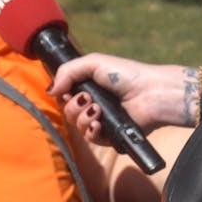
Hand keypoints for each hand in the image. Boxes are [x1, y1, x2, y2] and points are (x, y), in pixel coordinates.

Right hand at [50, 54, 196, 141]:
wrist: (150, 92)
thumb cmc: (126, 74)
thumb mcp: (94, 62)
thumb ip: (68, 71)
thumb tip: (50, 90)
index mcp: (90, 87)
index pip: (66, 95)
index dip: (64, 94)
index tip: (70, 89)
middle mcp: (94, 104)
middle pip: (68, 112)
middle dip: (73, 106)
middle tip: (87, 98)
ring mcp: (103, 120)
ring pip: (77, 126)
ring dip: (82, 117)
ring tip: (97, 109)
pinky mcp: (111, 136)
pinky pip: (92, 138)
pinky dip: (91, 131)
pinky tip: (99, 122)